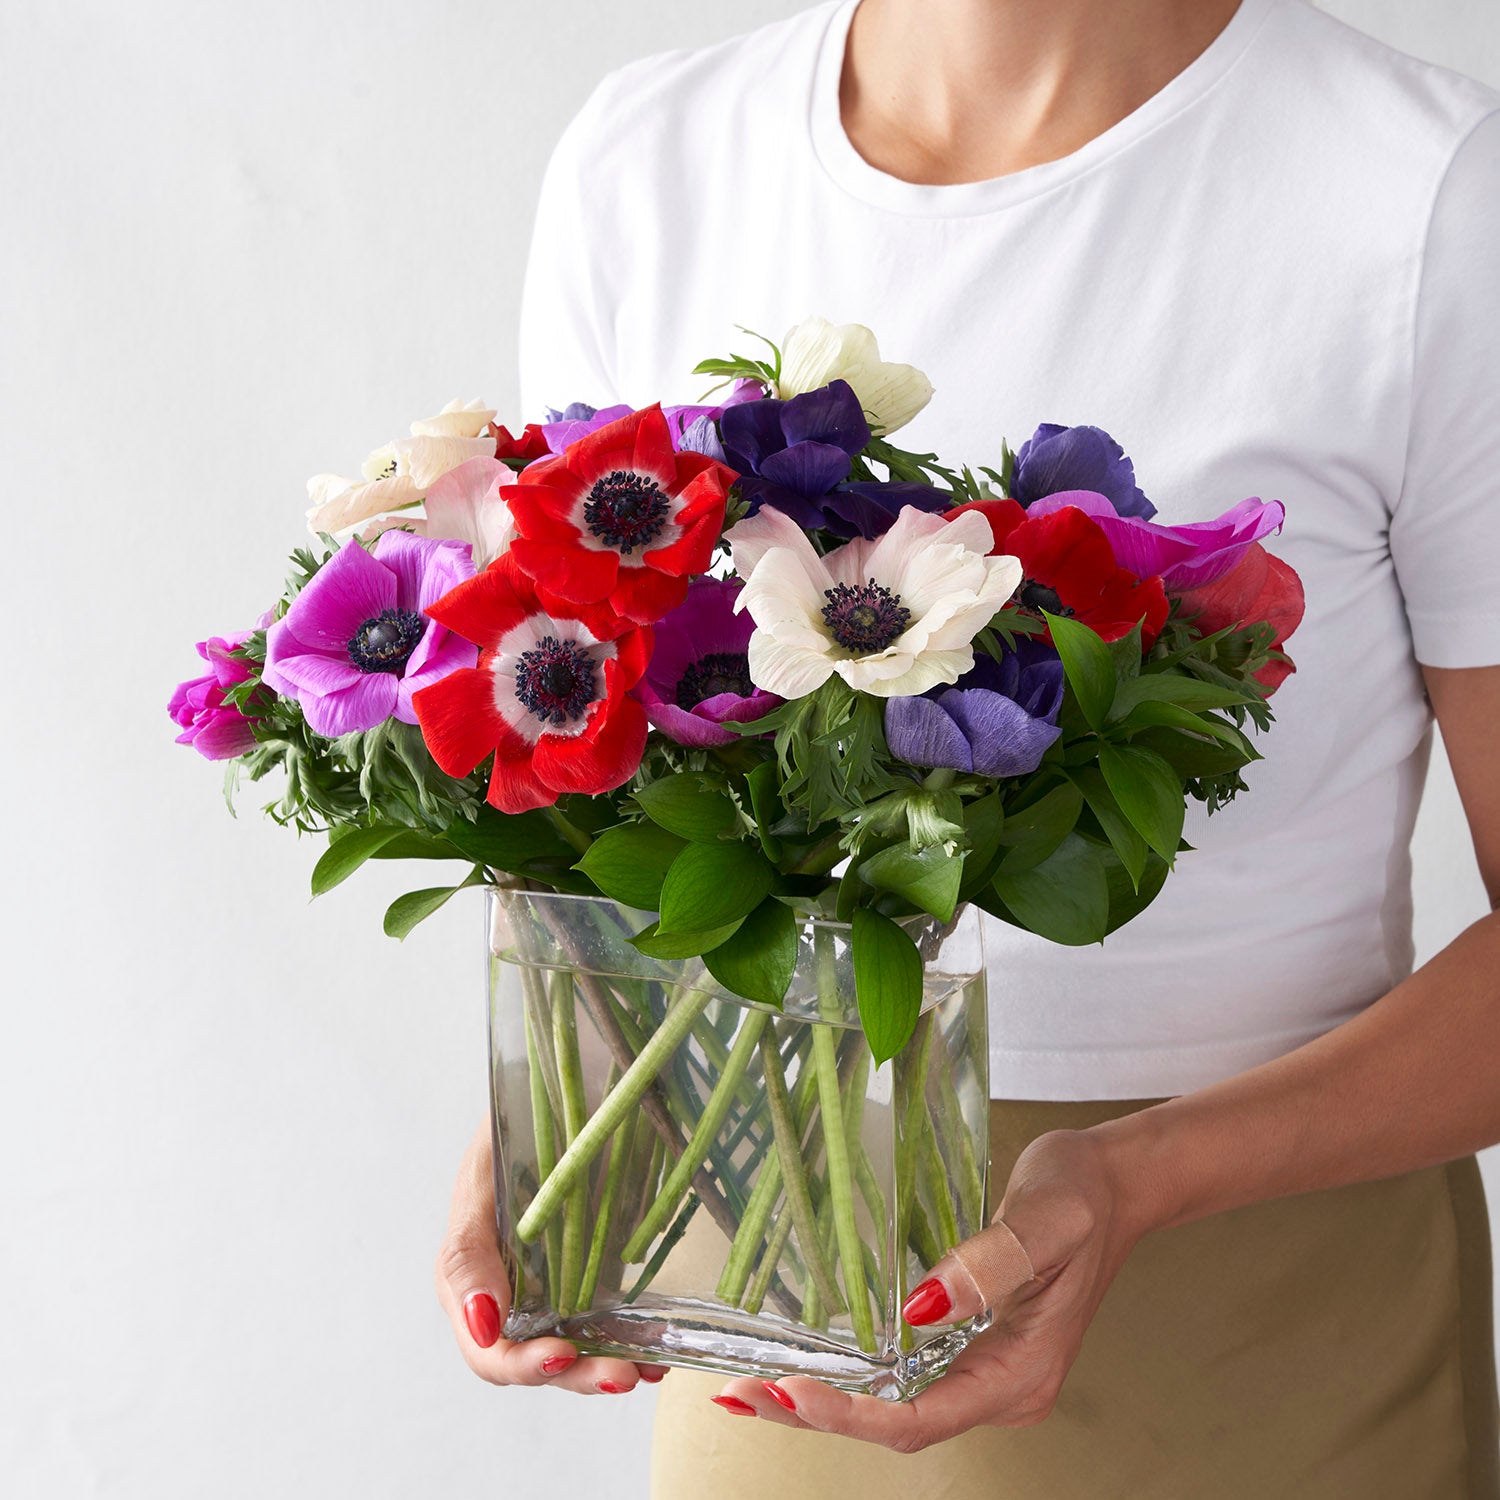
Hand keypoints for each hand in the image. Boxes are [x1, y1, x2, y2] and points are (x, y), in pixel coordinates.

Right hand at [435, 1118, 668, 1393]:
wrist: (572, 1072)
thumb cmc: (519, 1114)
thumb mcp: (483, 1172)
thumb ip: (470, 1249)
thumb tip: (482, 1323)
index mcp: (471, 1272)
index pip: (487, 1346)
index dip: (520, 1362)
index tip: (560, 1353)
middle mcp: (510, 1288)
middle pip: (533, 1358)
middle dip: (575, 1374)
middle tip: (620, 1375)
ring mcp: (554, 1283)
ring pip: (575, 1349)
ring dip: (606, 1367)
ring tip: (645, 1371)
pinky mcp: (595, 1270)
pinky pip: (609, 1321)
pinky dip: (633, 1342)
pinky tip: (660, 1352)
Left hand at [710, 1125, 1146, 1447]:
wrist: (1114, 1183)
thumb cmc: (1083, 1194)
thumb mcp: (1046, 1218)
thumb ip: (990, 1262)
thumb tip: (921, 1307)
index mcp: (1022, 1372)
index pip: (923, 1417)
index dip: (854, 1414)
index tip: (794, 1392)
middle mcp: (1002, 1386)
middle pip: (899, 1425)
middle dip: (819, 1415)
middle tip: (743, 1394)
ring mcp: (986, 1369)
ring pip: (896, 1407)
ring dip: (827, 1400)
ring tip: (754, 1387)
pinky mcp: (973, 1346)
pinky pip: (905, 1377)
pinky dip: (852, 1376)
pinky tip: (809, 1360)